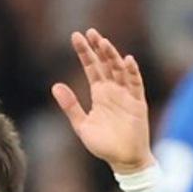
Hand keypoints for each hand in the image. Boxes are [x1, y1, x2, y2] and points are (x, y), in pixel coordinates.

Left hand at [52, 28, 153, 174]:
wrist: (123, 159)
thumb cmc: (103, 144)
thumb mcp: (81, 125)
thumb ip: (70, 105)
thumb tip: (55, 85)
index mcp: (99, 94)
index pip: (91, 68)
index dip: (85, 53)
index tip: (76, 37)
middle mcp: (113, 91)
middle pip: (105, 64)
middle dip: (98, 48)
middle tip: (89, 32)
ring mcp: (126, 95)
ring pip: (119, 70)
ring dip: (112, 56)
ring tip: (103, 42)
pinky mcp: (137, 103)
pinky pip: (135, 84)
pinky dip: (131, 72)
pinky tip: (126, 60)